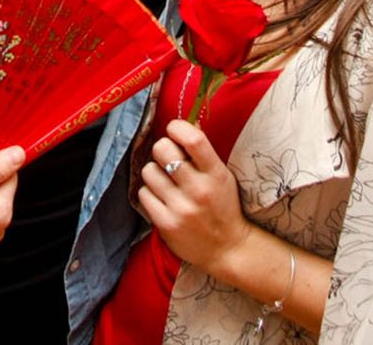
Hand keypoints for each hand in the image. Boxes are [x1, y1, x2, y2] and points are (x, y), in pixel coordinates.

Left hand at [139, 119, 252, 274]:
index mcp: (215, 173)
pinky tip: (162, 198)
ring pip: (148, 171)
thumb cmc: (223, 206)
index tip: (174, 130)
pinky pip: (144, 194)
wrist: (228, 249)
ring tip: (166, 182)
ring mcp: (181, 208)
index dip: (177, 127)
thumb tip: (187, 123)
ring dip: (154, 173)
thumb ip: (203, 151)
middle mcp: (198, 190)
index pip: (192, 139)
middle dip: (162, 149)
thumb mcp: (221, 175)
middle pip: (162, 149)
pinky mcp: (166, 224)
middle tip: (168, 159)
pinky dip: (150, 193)